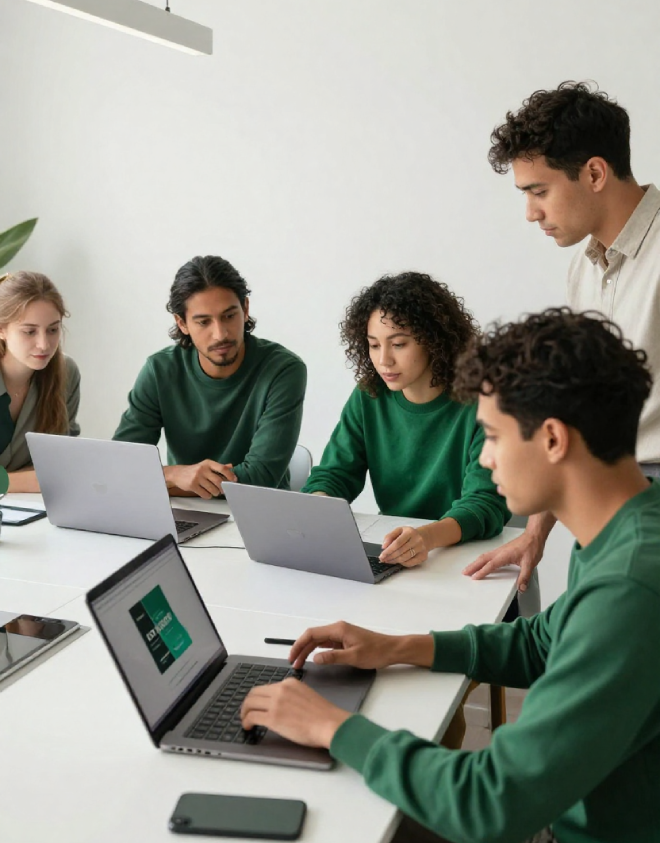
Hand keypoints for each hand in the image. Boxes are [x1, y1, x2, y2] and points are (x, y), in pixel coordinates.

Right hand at [163, 461, 236, 498]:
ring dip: (215, 493)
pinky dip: (208, 496)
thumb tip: (231, 467)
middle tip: (222, 490)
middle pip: (219, 481)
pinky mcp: (192, 485)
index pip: (222, 468)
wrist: (177, 474)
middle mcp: (203, 469)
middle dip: (222, 488)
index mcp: (208, 463)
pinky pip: (205, 494)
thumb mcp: (206, 466)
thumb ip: (218, 467)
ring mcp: (197, 477)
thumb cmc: (194, 470)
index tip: (234, 480)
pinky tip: (205, 492)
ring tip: (213, 491)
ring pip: (213, 490)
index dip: (230, 475)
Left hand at [241, 678, 349, 747]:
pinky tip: (248, 727)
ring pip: (250, 703)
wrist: (329, 723)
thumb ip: (291, 695)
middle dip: (247, 703)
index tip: (256, 704)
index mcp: (289, 683)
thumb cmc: (323, 714)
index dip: (258, 697)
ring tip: (245, 721)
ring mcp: (276, 703)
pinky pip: (252, 717)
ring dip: (244, 712)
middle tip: (246, 712)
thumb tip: (281, 705)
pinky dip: (246, 721)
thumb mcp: (305, 694)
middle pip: (254, 693)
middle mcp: (280, 690)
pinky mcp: (273, 718)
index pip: (266, 687)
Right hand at [289, 620, 406, 670]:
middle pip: (313, 637)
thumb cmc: (376, 652)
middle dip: (301, 649)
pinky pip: (327, 643)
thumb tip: (315, 658)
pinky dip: (318, 651)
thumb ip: (333, 657)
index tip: (292, 656)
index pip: (312, 634)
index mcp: (338, 629)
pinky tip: (314, 658)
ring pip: (319, 640)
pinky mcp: (345, 640)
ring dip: (309, 650)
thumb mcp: (353, 657)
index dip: (299, 644)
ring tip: (301, 662)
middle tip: (294, 663)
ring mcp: (341, 634)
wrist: (392, 649)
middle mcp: (338, 629)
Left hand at [379, 525, 427, 565]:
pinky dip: (402, 563)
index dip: (388, 550)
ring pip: (405, 558)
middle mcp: (417, 540)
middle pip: (400, 551)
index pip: (397, 543)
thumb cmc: (409, 534)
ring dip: (394, 561)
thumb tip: (384, 546)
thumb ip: (389, 536)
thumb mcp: (399, 530)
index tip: (382, 555)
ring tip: (388, 560)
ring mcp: (421, 549)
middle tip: (383, 559)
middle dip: (390, 557)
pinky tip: (398, 561)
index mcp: (410, 532)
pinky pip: (410, 563)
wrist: (424, 537)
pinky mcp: (423, 556)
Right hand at [463, 530, 544, 591]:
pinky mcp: (502, 550)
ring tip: (469, 569)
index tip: (474, 578)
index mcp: (504, 555)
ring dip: (475, 562)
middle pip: (482, 559)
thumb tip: (521, 588)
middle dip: (472, 566)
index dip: (482, 572)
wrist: (534, 536)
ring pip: (484, 556)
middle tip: (464, 572)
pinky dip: (481, 560)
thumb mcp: (530, 564)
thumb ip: (524, 577)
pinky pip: (488, 555)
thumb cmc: (531, 547)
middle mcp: (499, 552)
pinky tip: (481, 562)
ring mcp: (500, 550)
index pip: (490, 565)